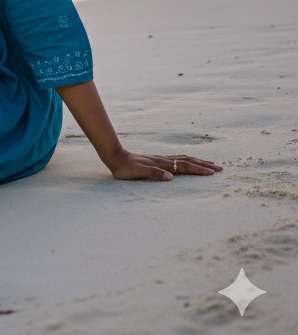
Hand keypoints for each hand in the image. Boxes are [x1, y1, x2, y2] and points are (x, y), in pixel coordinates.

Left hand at [105, 148, 221, 180]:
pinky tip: (188, 161)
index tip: (213, 172)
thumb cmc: (125, 168)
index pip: (184, 167)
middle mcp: (163, 160)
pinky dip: (187, 159)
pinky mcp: (157, 160)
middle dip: (204, 164)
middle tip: (220, 168)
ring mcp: (161, 159)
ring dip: (198, 161)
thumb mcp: (137, 173)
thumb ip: (153, 174)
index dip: (199, 169)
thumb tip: (170, 177)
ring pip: (184, 158)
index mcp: (162, 164)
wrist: (114, 156)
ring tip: (210, 163)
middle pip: (188, 161)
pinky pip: (177, 159)